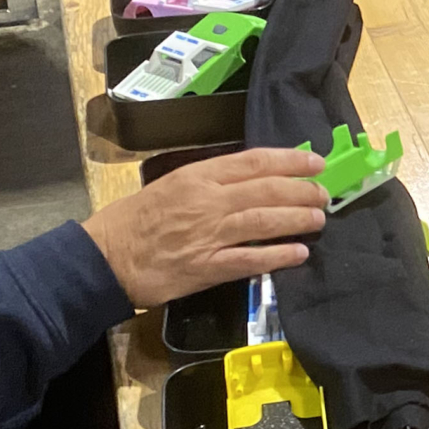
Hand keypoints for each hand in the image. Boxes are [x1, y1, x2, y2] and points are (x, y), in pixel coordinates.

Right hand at [82, 148, 331, 309]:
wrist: (104, 258)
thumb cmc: (132, 220)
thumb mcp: (170, 186)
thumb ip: (207, 182)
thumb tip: (249, 180)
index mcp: (197, 176)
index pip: (254, 162)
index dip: (290, 161)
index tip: (315, 162)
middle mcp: (208, 201)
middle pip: (267, 190)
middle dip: (302, 191)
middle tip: (324, 194)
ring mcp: (209, 235)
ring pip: (264, 222)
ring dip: (297, 219)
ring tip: (319, 219)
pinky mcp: (207, 267)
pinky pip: (251, 260)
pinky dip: (278, 256)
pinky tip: (299, 254)